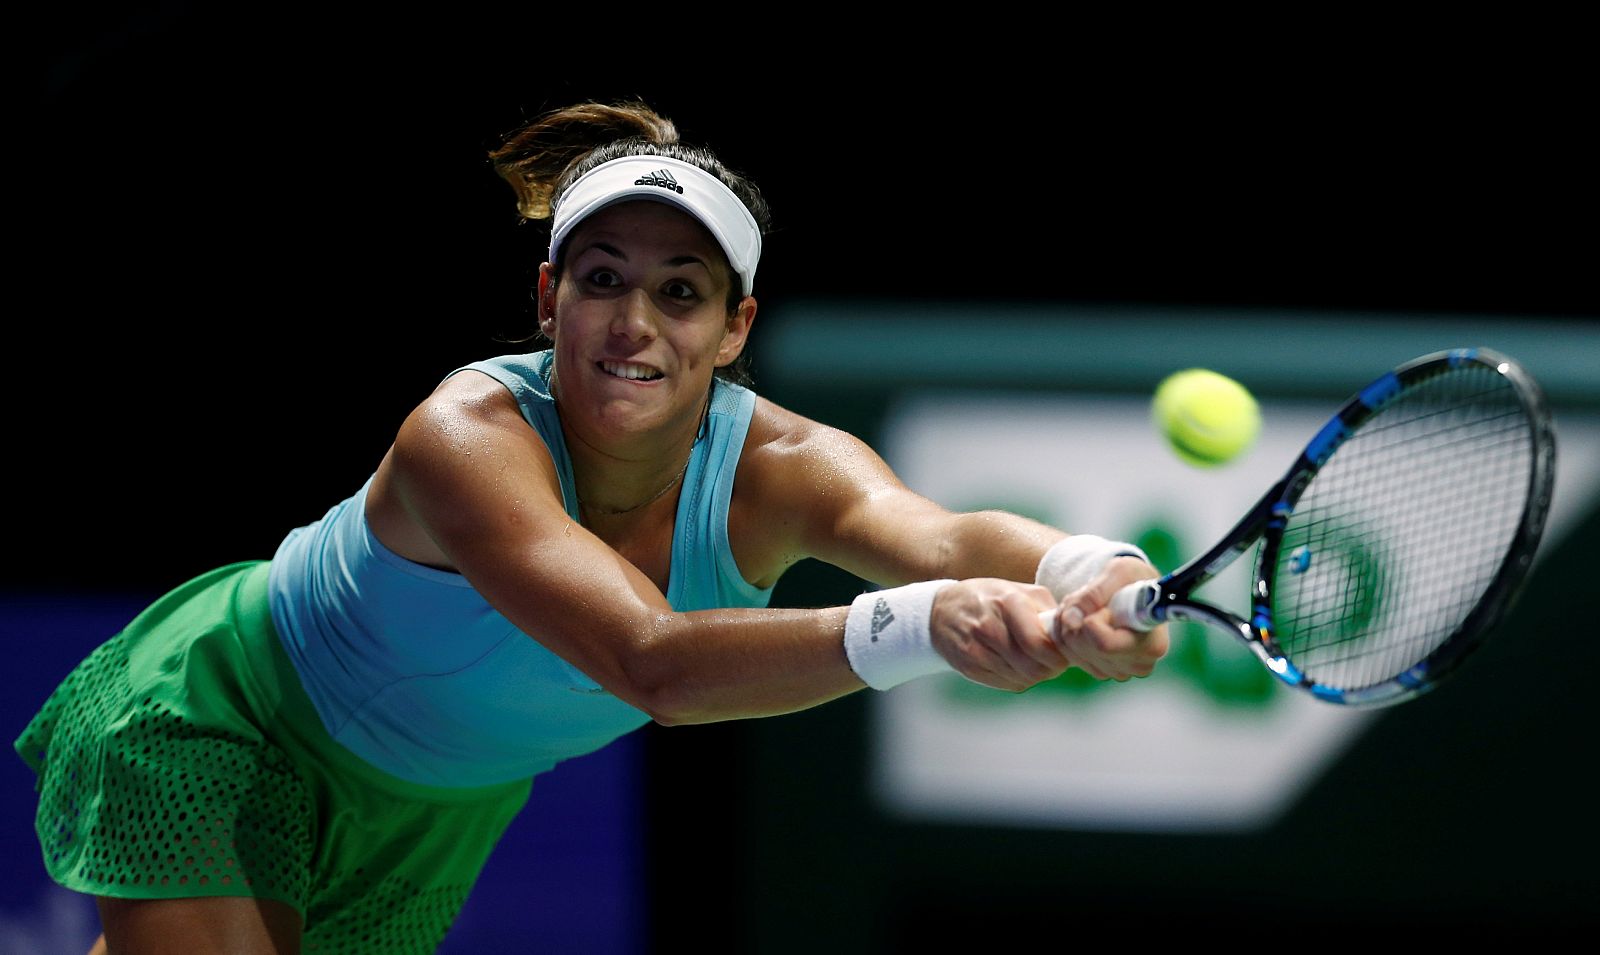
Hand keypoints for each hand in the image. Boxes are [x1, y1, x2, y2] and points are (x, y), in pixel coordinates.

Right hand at [928, 578, 1066, 691]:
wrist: (941, 610)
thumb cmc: (987, 598)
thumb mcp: (1018, 590)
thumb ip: (1047, 609)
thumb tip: (1071, 633)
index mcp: (1007, 603)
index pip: (1039, 645)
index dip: (1058, 656)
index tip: (1063, 654)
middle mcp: (989, 627)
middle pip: (1032, 668)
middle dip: (1050, 669)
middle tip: (1053, 663)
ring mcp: (976, 649)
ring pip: (1021, 679)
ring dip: (1035, 675)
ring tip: (1034, 662)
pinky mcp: (968, 668)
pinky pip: (1006, 685)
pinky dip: (1018, 680)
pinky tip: (1016, 666)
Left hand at [1044, 555, 1168, 680]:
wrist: (1135, 592)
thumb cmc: (1132, 579)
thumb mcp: (1119, 572)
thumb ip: (1094, 592)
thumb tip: (1071, 619)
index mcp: (1152, 643)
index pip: (1104, 644)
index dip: (1090, 621)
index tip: (1101, 605)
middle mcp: (1139, 664)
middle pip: (1085, 649)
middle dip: (1074, 620)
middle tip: (1085, 600)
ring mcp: (1121, 671)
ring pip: (1073, 653)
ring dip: (1068, 625)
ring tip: (1085, 607)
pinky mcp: (1103, 671)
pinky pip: (1070, 657)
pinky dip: (1066, 636)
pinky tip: (1080, 620)